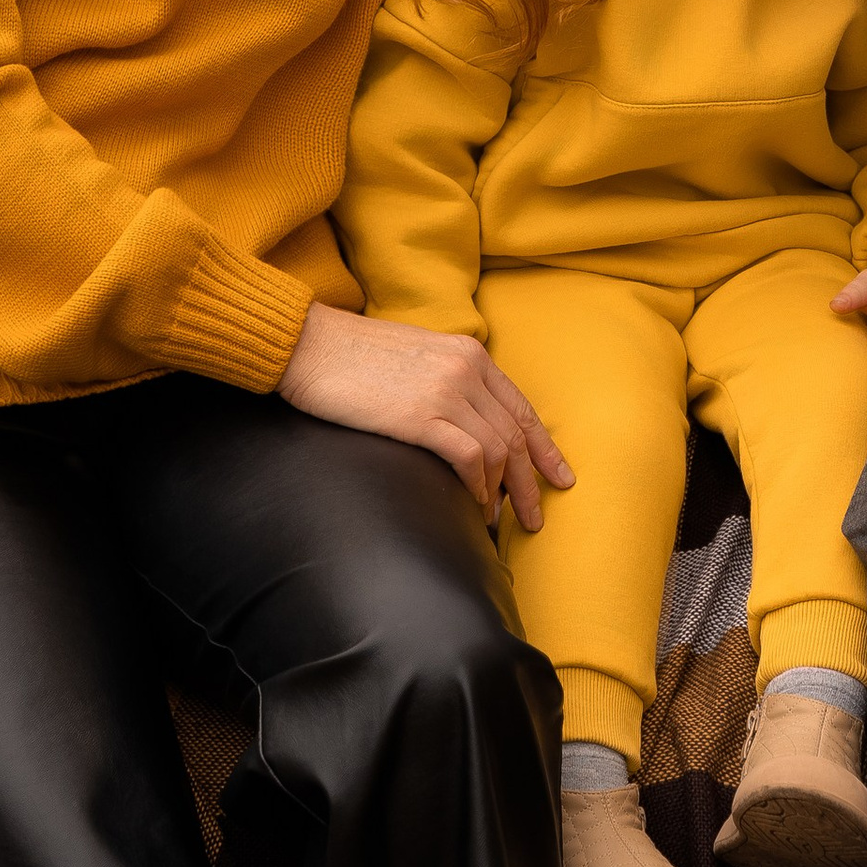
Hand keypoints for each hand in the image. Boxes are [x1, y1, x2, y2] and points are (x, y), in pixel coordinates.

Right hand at [277, 302, 574, 529]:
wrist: (308, 345)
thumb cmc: (351, 355)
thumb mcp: (416, 354)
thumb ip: (447, 377)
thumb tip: (463, 420)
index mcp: (468, 352)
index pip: (520, 408)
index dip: (544, 447)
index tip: (558, 477)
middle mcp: (466, 369)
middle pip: (515, 434)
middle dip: (531, 481)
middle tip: (536, 517)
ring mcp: (446, 392)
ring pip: (498, 451)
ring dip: (504, 492)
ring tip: (500, 521)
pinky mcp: (420, 417)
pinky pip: (469, 458)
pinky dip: (478, 487)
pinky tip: (475, 505)